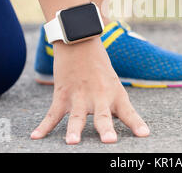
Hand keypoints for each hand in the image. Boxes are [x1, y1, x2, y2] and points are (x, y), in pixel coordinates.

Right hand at [30, 38, 149, 143]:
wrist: (79, 40)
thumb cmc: (98, 64)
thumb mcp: (112, 82)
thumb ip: (113, 103)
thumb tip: (117, 121)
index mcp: (115, 94)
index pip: (128, 112)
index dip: (136, 124)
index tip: (144, 134)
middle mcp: (99, 96)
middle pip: (102, 116)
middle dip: (105, 128)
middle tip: (109, 140)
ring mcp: (79, 96)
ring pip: (77, 116)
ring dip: (74, 129)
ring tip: (72, 142)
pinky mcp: (63, 94)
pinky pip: (53, 114)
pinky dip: (44, 126)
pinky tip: (36, 136)